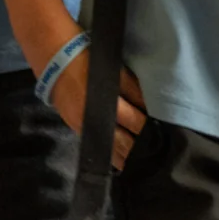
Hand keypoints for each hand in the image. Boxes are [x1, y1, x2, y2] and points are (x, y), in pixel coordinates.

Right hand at [42, 37, 146, 168]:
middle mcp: (96, 122)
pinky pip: (98, 147)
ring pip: (110, 152)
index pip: (136, 125)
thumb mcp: (114, 71)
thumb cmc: (87, 59)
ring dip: (125, 157)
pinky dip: (111, 154)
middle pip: (124, 145)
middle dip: (140, 150)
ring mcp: (83, 128)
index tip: (165, 136)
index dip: (150, 131)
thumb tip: (150, 109)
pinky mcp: (75, 128)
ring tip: (140, 161)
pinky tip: (121, 158)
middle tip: (156, 154)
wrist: (53, 58)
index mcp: (108, 106)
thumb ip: (133, 91)